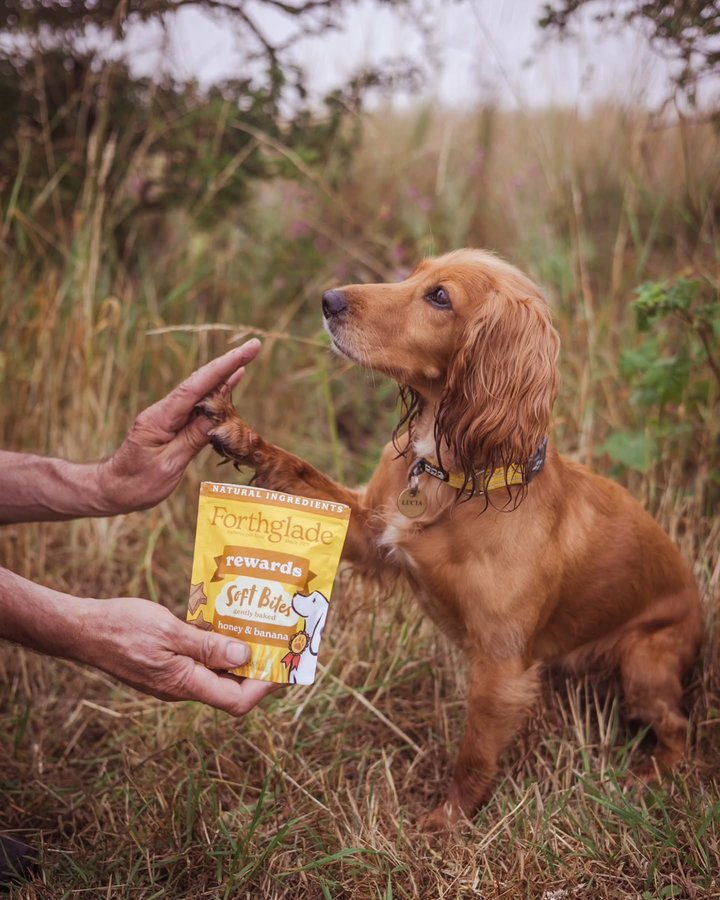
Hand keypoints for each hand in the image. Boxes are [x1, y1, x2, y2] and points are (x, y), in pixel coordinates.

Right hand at [77, 596, 280, 714]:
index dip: (264, 686)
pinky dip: (217, 648)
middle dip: (258, 668)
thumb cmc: (123, 628)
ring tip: (258, 628)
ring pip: (217, 675)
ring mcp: (173, 679)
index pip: (236, 701)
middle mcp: (182, 687)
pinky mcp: (166, 667)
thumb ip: (207, 646)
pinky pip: (201, 664)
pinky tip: (224, 624)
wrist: (83, 630)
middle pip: (231, 689)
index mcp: (184, 684)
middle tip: (277, 641)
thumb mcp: (170, 631)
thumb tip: (244, 657)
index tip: (283, 665)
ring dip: (238, 655)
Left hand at [98, 339, 260, 514]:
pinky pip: (199, 406)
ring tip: (249, 356)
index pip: (196, 387)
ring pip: (202, 392)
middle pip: (201, 382)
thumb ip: (192, 439)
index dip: (222, 368)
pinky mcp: (173, 424)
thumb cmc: (136, 483)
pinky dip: (218, 394)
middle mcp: (164, 411)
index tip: (244, 354)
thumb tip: (217, 417)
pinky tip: (232, 381)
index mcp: (160, 418)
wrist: (113, 490)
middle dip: (228, 363)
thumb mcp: (168, 466)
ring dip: (225, 375)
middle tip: (255, 345)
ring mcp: (169, 416)